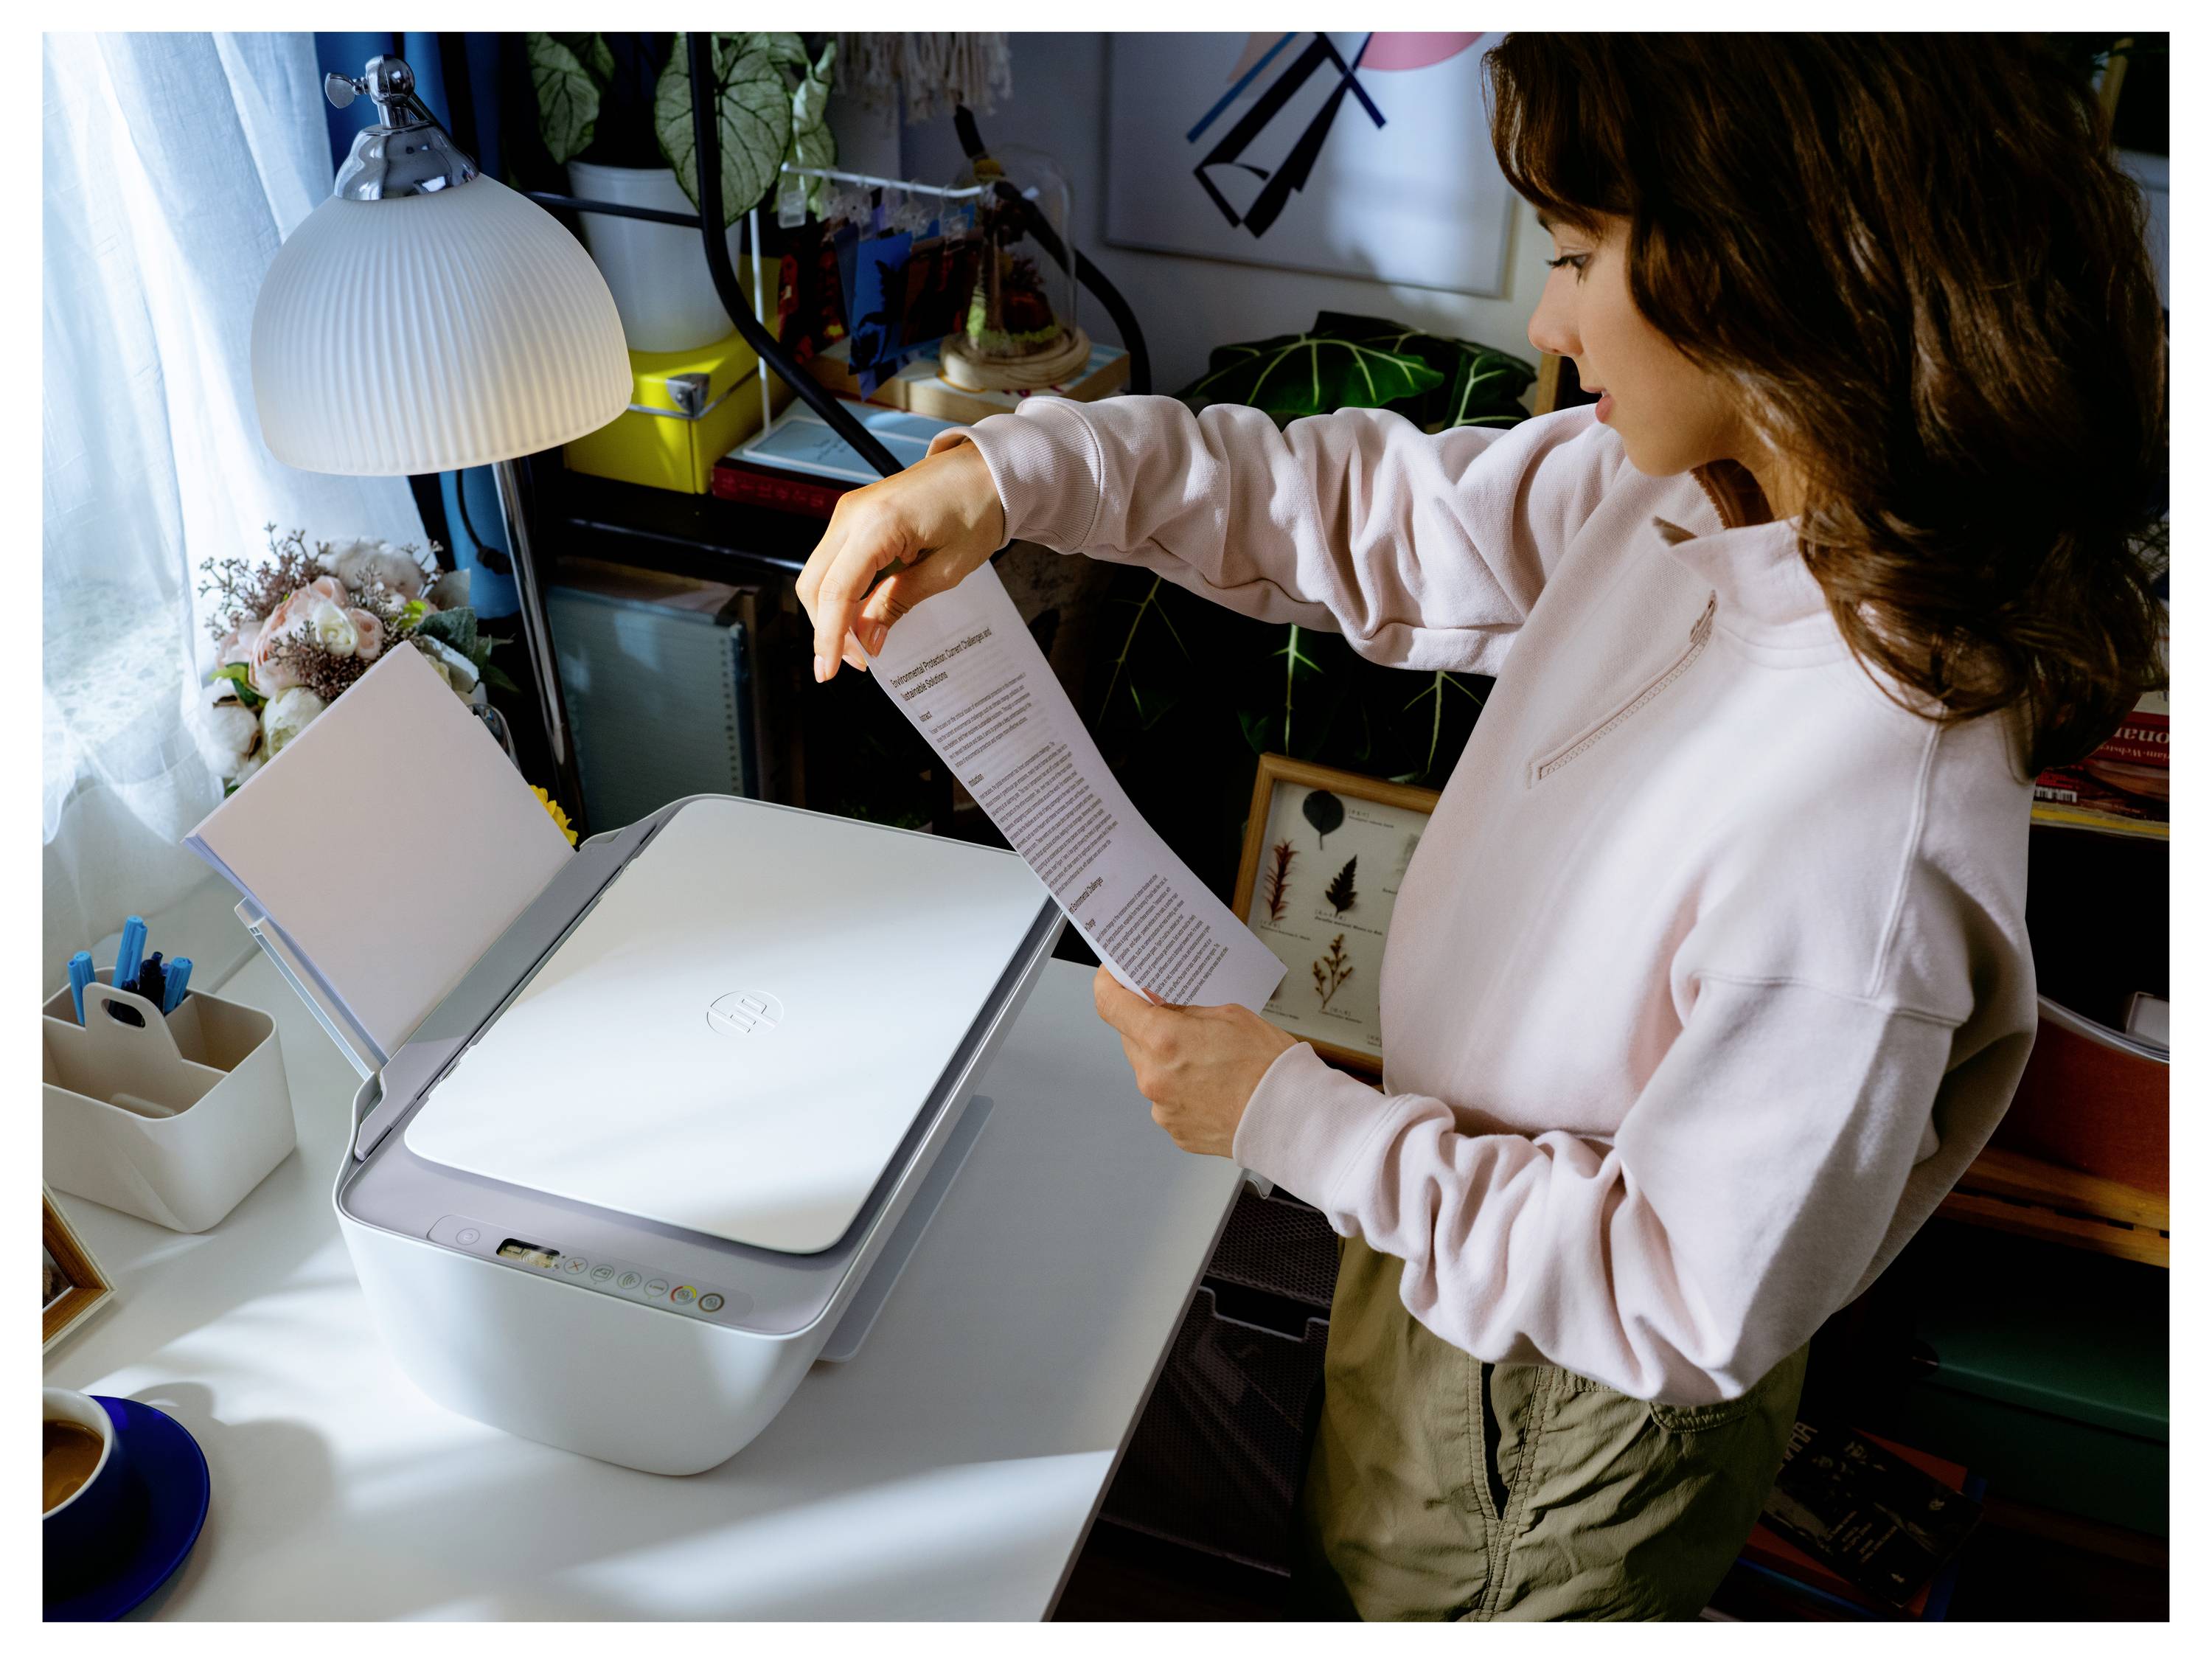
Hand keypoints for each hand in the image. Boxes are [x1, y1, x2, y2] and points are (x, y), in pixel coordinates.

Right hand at [794, 433, 1006, 681]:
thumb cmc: (976, 509)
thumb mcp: (946, 568)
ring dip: (832, 612)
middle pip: (814, 585)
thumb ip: (899, 602)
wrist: (983, 470)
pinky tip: (863, 612)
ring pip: (818, 575)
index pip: (836, 592)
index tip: (829, 671)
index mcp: (878, 524)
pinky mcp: (854, 515)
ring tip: (862, 641)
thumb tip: (868, 639)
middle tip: (857, 661)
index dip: (829, 637)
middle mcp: (852, 514)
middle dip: (827, 629)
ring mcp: (849, 511)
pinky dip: (841, 592)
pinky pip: (833, 561)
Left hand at [1092, 966, 1298, 1157]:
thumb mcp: (1228, 1015)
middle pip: (1131, 1039)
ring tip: (1208, 1061)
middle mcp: (1153, 1076)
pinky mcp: (1174, 1129)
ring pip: (1149, 1070)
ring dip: (1167, 1060)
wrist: (1291, 1118)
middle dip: (1149, 1027)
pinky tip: (1211, 1086)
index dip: (1107, 985)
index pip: (1110, 1005)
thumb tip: (1161, 1009)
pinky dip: (1180, 1089)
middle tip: (1179, 1022)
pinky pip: (1166, 1099)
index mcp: (1163, 1039)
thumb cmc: (1269, 1067)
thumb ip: (1184, 1011)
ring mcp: (1161, 1107)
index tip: (1112, 977)